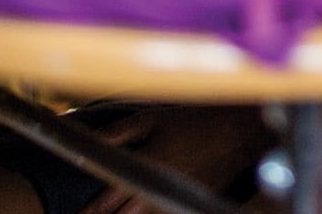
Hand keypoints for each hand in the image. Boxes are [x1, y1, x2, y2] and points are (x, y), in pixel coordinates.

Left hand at [79, 107, 271, 213]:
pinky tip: (143, 212)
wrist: (236, 131)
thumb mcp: (151, 118)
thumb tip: (85, 145)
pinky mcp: (189, 206)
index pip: (111, 199)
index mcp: (149, 165)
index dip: (92, 210)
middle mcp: (161, 190)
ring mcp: (177, 201)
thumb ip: (117, 134)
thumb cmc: (191, 120)